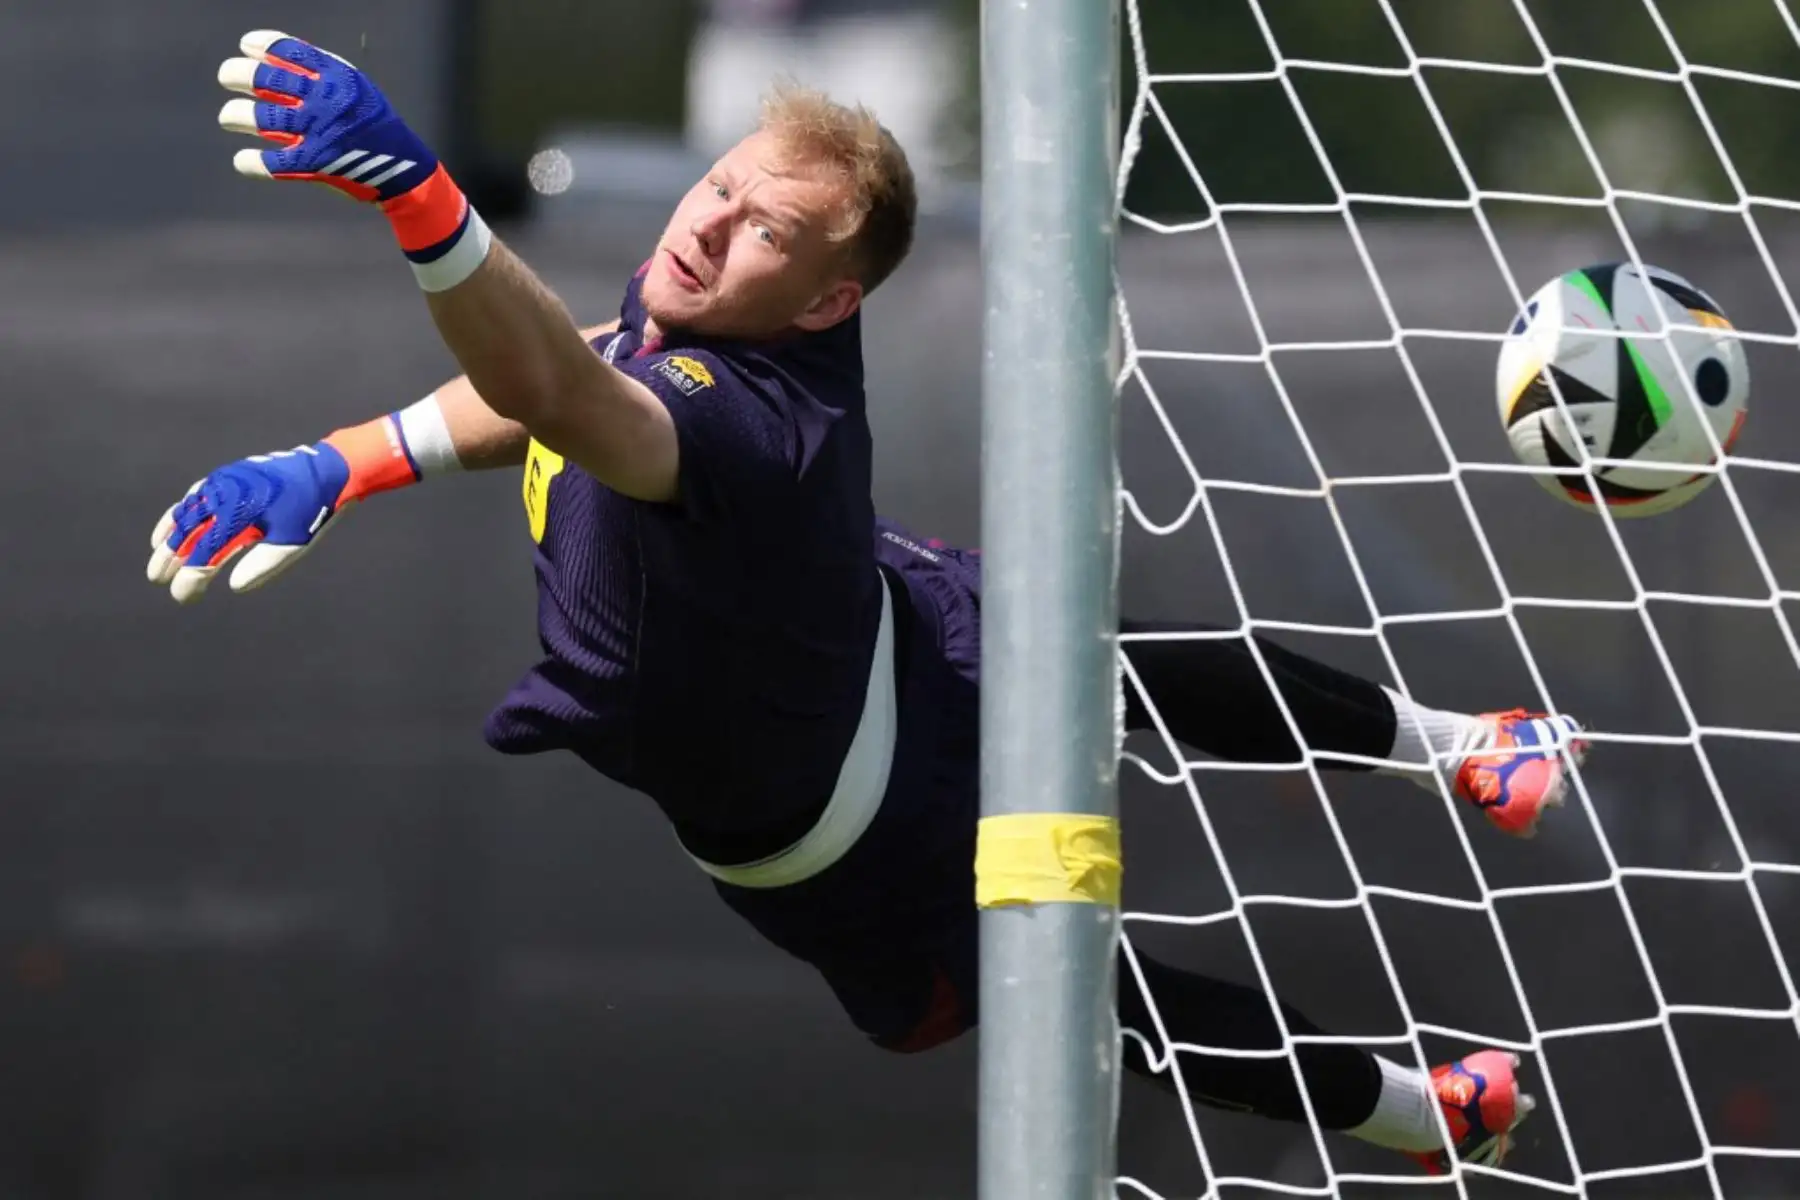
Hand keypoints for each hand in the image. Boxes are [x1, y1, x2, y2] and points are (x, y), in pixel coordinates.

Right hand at [147, 418, 421, 604]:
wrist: (326, 470)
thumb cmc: (312, 510)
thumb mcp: (293, 541)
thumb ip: (264, 564)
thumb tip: (234, 585)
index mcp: (239, 514)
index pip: (206, 552)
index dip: (191, 576)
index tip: (181, 595)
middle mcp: (224, 495)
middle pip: (188, 530)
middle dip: (170, 556)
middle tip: (157, 578)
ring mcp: (224, 482)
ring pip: (188, 511)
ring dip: (171, 533)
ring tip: (158, 553)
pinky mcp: (229, 475)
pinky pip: (197, 493)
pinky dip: (182, 509)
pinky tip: (176, 520)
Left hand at [216, 31, 489, 290]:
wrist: (405, 172)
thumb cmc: (376, 127)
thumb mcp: (358, 89)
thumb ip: (323, 73)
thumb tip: (273, 58)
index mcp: (338, 78)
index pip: (289, 52)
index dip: (261, 46)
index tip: (246, 47)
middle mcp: (326, 102)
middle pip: (266, 81)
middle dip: (238, 75)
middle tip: (228, 77)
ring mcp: (319, 133)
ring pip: (261, 120)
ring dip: (236, 117)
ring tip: (230, 118)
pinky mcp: (315, 164)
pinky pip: (271, 162)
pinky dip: (251, 162)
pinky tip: (243, 159)